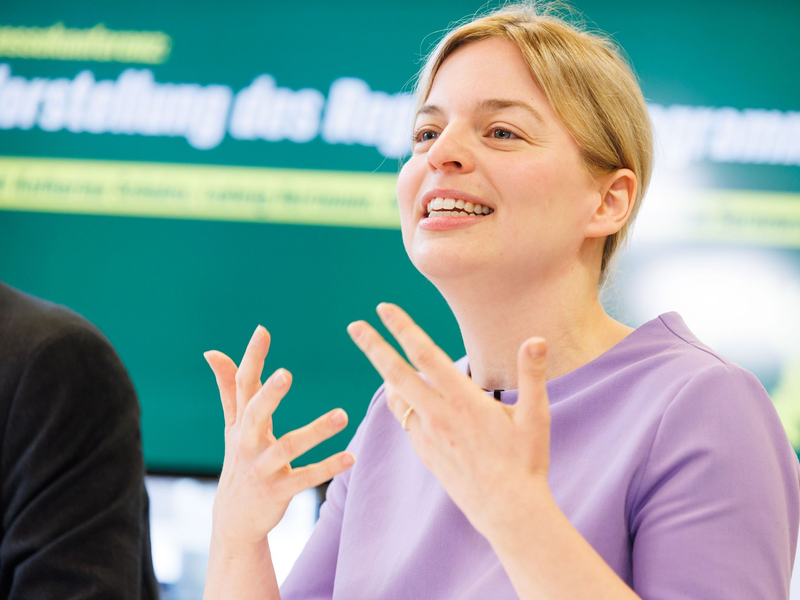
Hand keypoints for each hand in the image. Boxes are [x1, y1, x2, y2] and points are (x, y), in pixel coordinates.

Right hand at [204, 325, 355, 547]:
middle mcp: (247, 442)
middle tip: (286, 373)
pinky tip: (350, 457)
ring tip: (342, 415)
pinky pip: (305, 478)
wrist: (234, 519)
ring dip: (315, 431)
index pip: (243, 385)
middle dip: (269, 394)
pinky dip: (328, 467)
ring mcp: (263, 468)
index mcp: (241, 422)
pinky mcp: (279, 490)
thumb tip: (212, 352)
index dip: (251, 358)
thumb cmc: (239, 460)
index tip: (262, 330)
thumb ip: (229, 388)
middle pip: (255, 413)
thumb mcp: (232, 425)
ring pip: (288, 447)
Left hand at [347, 303, 550, 537]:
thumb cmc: (526, 461)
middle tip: (354, 326)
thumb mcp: (536, 416)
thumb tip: (536, 338)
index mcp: (464, 400)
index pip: (426, 355)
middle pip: (396, 373)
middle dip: (373, 347)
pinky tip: (401, 394)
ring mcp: (429, 435)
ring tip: (375, 354)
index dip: (403, 329)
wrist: (508, 511)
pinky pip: (405, 420)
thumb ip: (532, 374)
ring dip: (383, 373)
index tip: (384, 309)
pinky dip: (399, 401)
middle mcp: (439, 415)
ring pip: (396, 397)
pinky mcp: (425, 452)